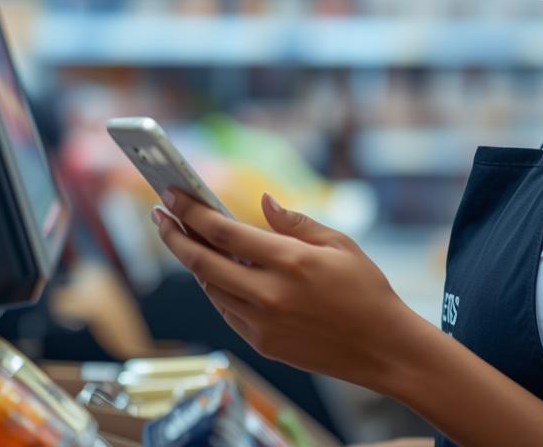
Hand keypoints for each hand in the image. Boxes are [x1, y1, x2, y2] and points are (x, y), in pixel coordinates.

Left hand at [153, 190, 423, 391]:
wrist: (383, 348)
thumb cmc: (366, 290)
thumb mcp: (339, 244)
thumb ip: (294, 222)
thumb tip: (262, 202)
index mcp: (290, 262)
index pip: (224, 232)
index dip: (191, 211)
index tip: (172, 194)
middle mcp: (269, 294)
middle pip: (203, 261)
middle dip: (174, 235)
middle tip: (158, 215)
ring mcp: (262, 323)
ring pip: (210, 287)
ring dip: (193, 262)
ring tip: (183, 238)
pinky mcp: (262, 344)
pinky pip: (226, 310)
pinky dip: (215, 287)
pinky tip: (213, 271)